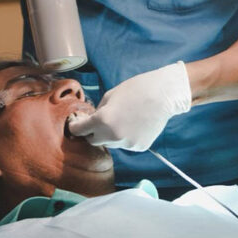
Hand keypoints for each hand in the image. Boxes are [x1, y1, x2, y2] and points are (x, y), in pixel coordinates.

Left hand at [68, 61, 191, 150]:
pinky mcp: (139, 147)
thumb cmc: (135, 90)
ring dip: (109, 135)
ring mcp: (127, 143)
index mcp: (101, 121)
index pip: (79, 131)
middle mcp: (113, 136)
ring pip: (110, 144)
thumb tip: (90, 121)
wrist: (162, 96)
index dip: (75, 127)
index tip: (75, 125)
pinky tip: (133, 124)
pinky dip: (125, 137)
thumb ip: (97, 111)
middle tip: (96, 123)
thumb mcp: (109, 96)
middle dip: (92, 133)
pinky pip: (125, 144)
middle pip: (93, 141)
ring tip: (121, 120)